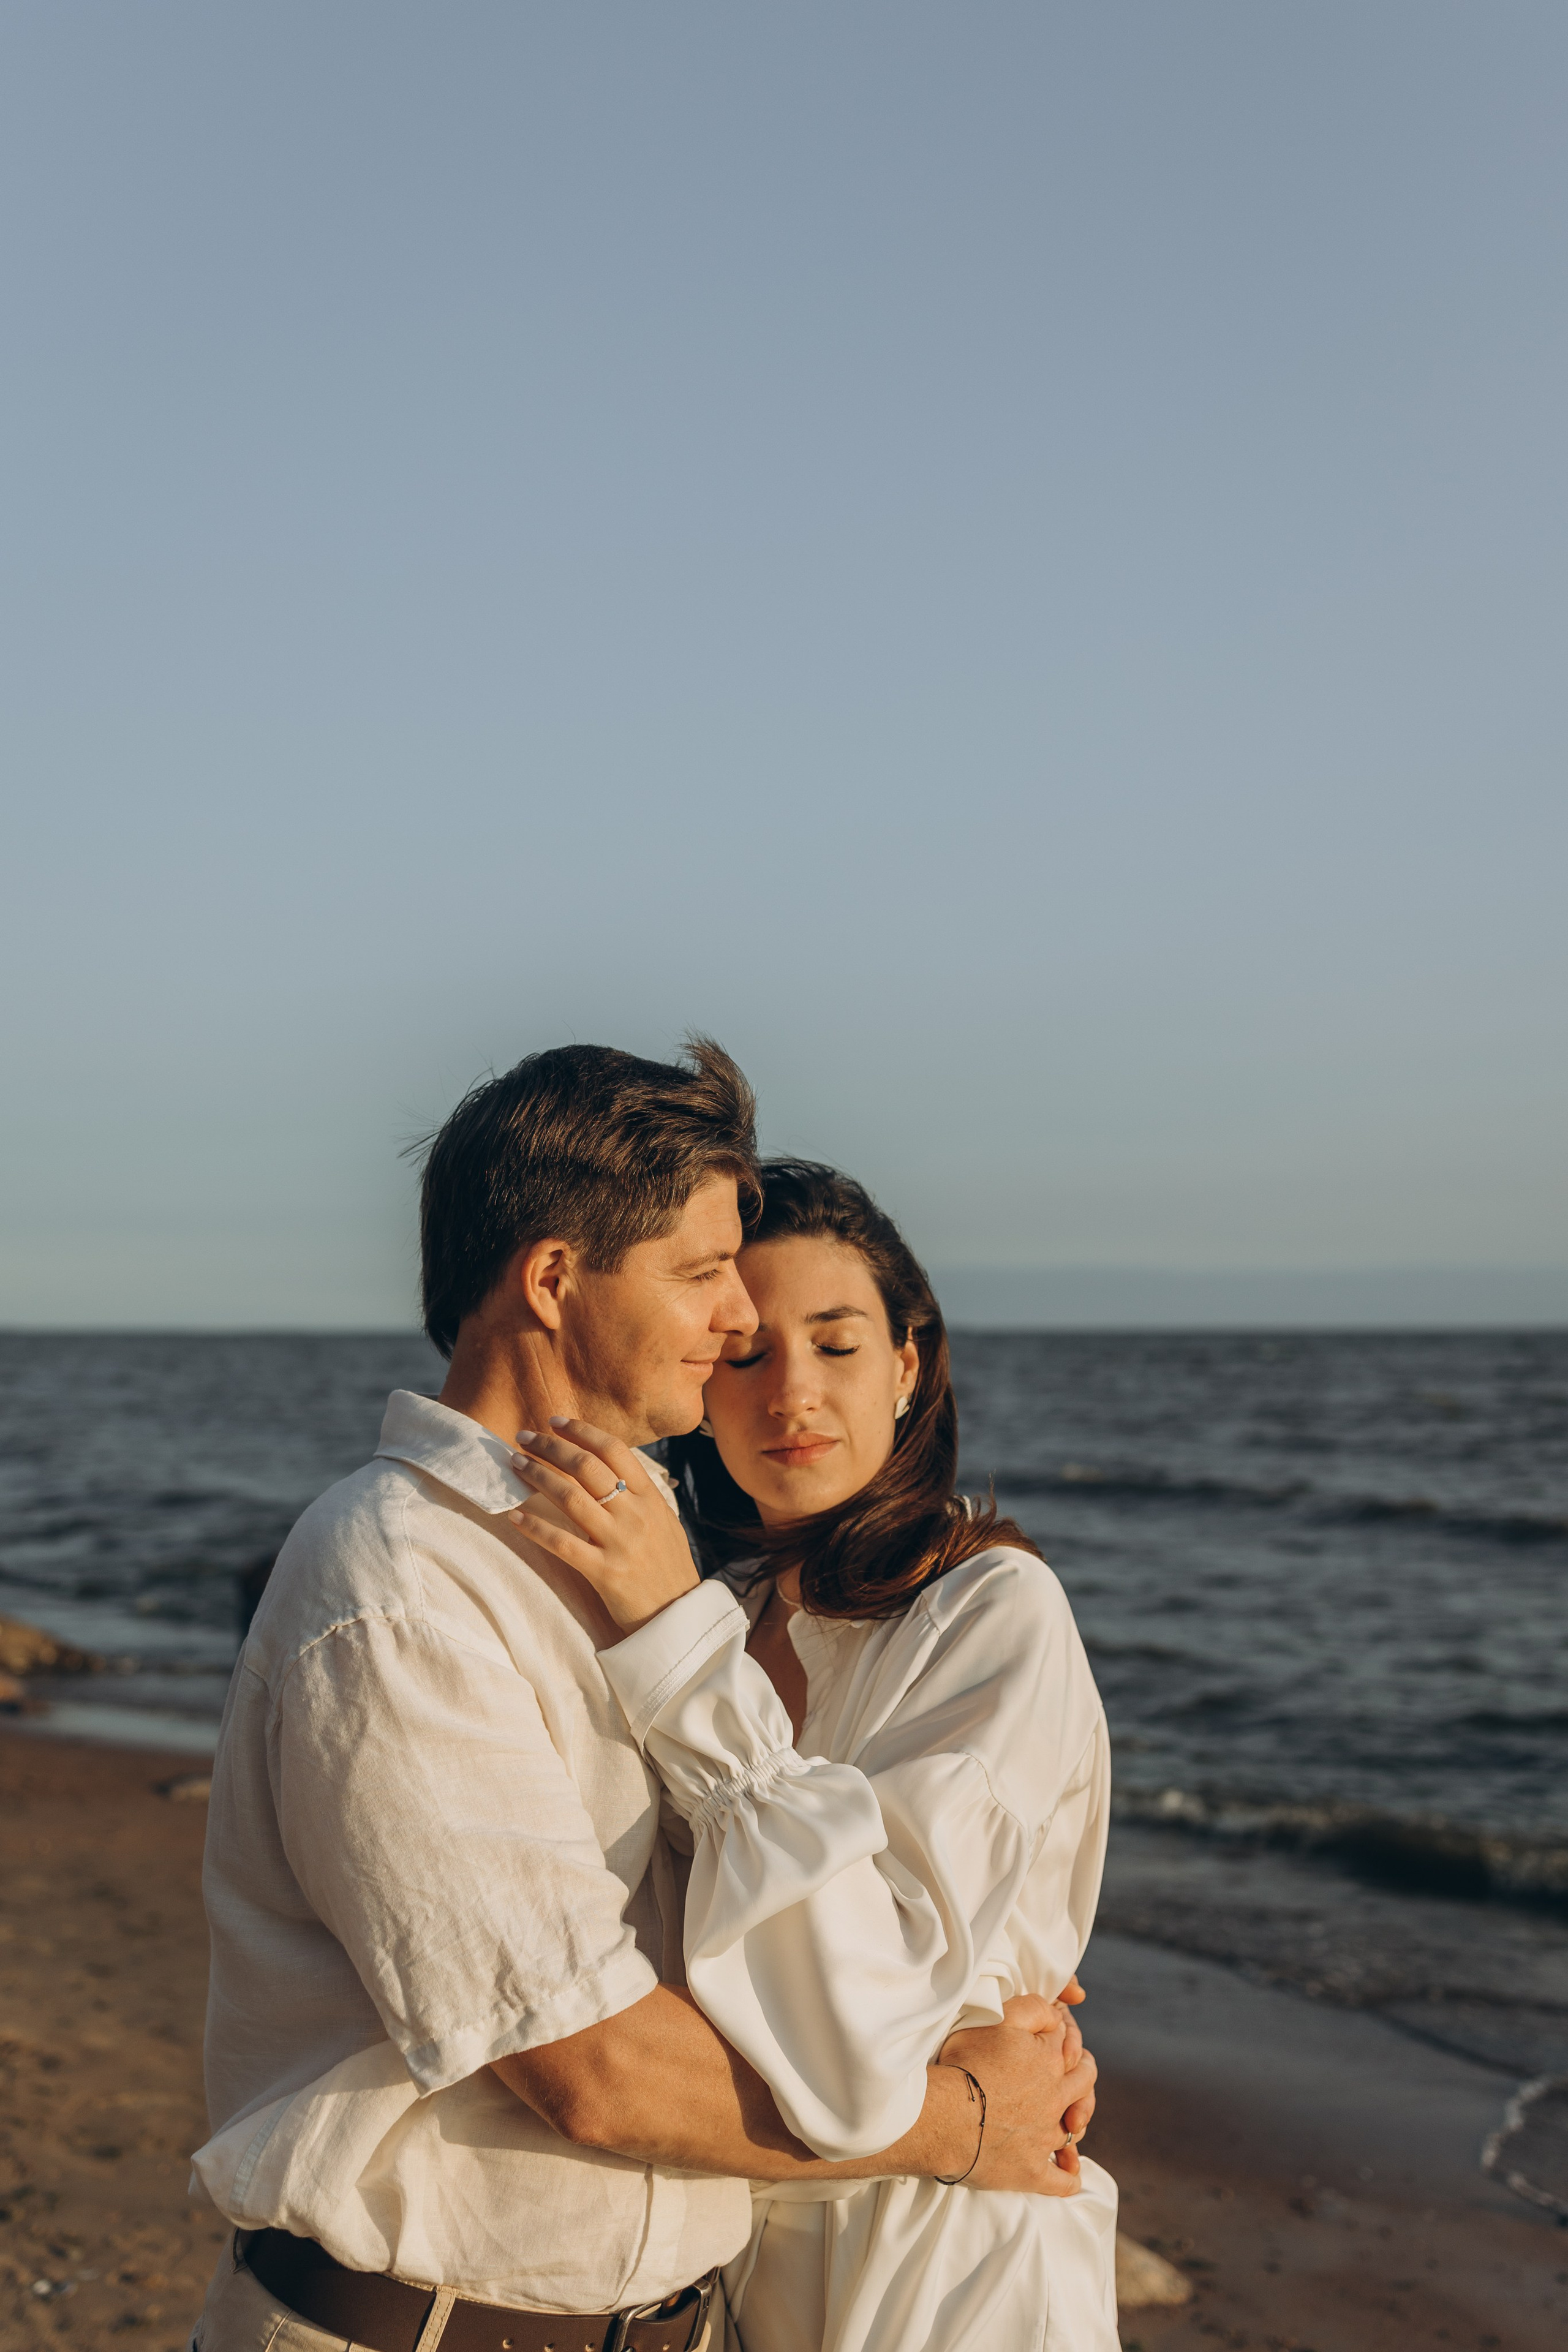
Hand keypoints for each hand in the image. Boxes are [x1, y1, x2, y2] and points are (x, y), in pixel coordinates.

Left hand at [509, 1418, 699, 1634]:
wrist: (679, 1617)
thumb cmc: (667, 1566)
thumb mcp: (663, 1521)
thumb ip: (639, 1495)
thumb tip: (606, 1467)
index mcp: (652, 1498)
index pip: (615, 1450)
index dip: (582, 1431)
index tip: (555, 1421)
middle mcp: (635, 1515)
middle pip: (588, 1467)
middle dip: (552, 1447)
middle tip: (524, 1437)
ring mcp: (619, 1543)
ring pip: (570, 1497)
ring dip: (537, 1476)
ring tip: (515, 1463)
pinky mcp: (603, 1572)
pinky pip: (561, 1543)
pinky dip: (534, 1528)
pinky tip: (513, 1516)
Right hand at [939, 1993, 1097, 2196]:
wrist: (943, 2117)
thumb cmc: (964, 2065)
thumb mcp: (998, 2019)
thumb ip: (1034, 2009)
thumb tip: (1058, 2017)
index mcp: (1050, 2060)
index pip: (1068, 2044)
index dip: (1061, 2038)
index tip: (1050, 2040)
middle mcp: (1056, 2099)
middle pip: (1084, 2083)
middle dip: (1083, 2073)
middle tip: (1075, 2072)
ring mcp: (1046, 2139)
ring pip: (1075, 2130)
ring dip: (1076, 2122)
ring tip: (1070, 2121)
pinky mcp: (1033, 2172)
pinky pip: (1062, 2181)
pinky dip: (1069, 2177)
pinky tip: (1069, 2171)